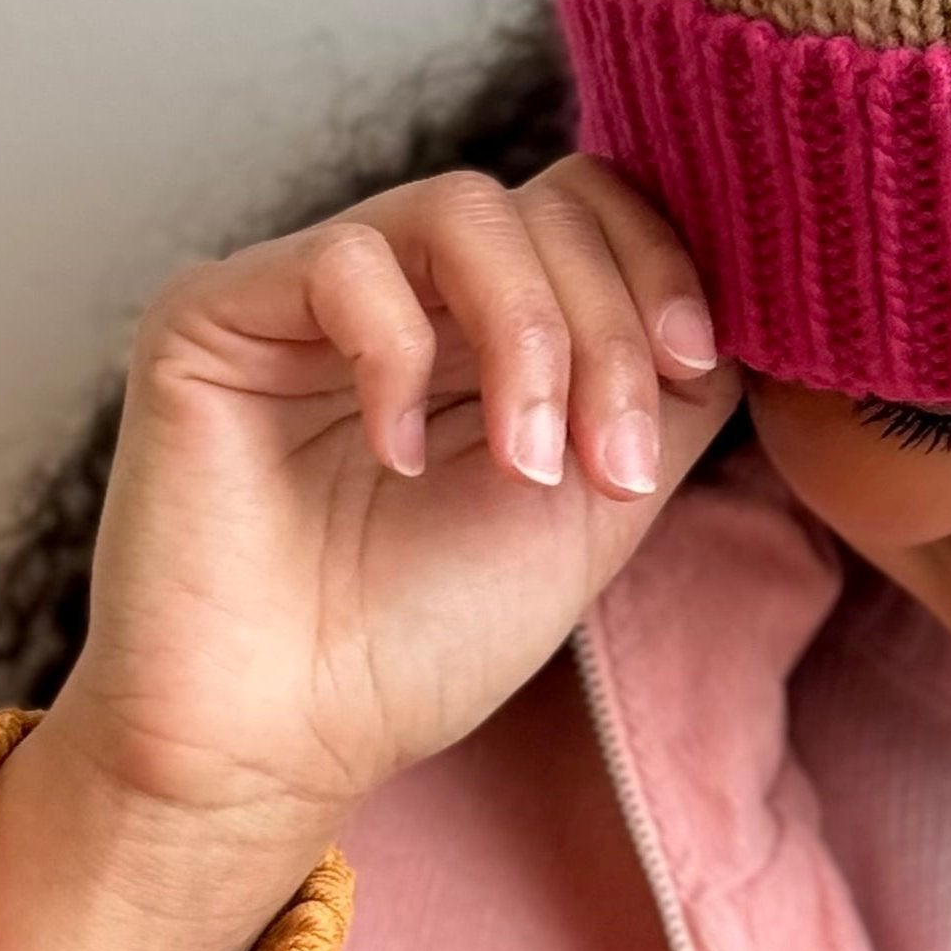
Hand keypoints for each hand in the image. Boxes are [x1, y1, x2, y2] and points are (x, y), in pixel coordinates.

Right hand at [0, 158, 737, 950]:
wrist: (281, 744)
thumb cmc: (426, 638)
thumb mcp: (597, 505)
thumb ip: (664, 392)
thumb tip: (738, 306)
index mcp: (489, 321)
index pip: (596, 207)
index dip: (663, 264)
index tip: (695, 366)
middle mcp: (404, 285)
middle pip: (549, 205)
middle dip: (610, 330)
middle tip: (608, 464)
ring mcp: (307, 292)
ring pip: (462, 209)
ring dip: (530, 334)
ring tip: (528, 464)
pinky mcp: (212, 314)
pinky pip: (344, 261)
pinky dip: (399, 356)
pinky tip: (400, 461)